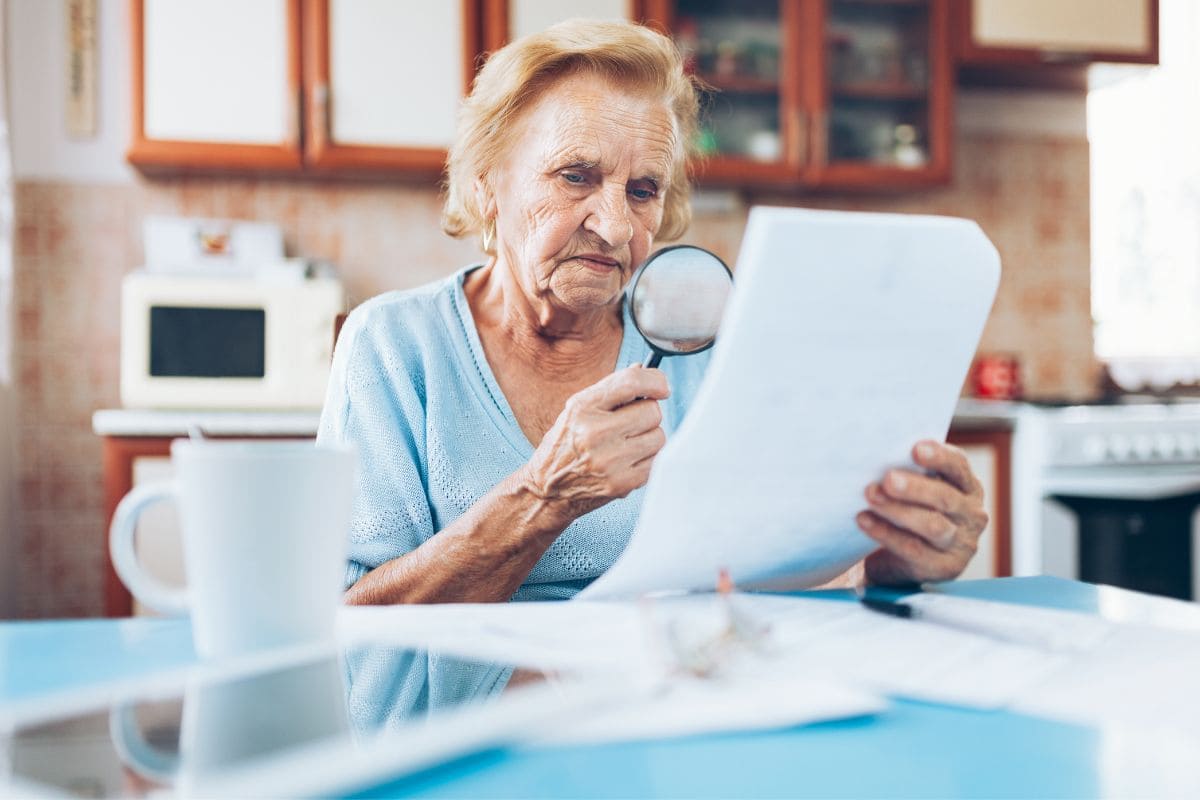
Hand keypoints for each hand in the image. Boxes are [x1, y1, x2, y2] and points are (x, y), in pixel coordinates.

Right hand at [520, 366, 668, 521]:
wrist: (547, 490)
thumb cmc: (564, 447)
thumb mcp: (577, 411)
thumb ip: (609, 391)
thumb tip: (642, 370)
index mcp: (582, 408)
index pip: (631, 382)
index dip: (655, 381)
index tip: (661, 387)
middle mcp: (594, 432)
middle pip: (652, 411)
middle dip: (647, 415)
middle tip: (631, 424)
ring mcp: (609, 460)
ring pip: (659, 437)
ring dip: (649, 439)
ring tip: (627, 445)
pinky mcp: (621, 483)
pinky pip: (656, 462)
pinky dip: (646, 461)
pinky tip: (626, 462)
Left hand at [858, 440, 987, 585]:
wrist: (898, 560)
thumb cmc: (908, 512)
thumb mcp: (916, 490)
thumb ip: (909, 471)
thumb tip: (881, 453)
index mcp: (967, 487)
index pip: (958, 466)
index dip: (939, 457)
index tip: (915, 449)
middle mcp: (972, 514)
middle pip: (945, 497)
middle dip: (914, 487)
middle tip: (887, 478)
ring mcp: (962, 544)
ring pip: (932, 525)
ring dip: (898, 510)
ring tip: (871, 496)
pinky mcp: (945, 568)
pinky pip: (913, 549)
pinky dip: (886, 534)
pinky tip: (864, 520)